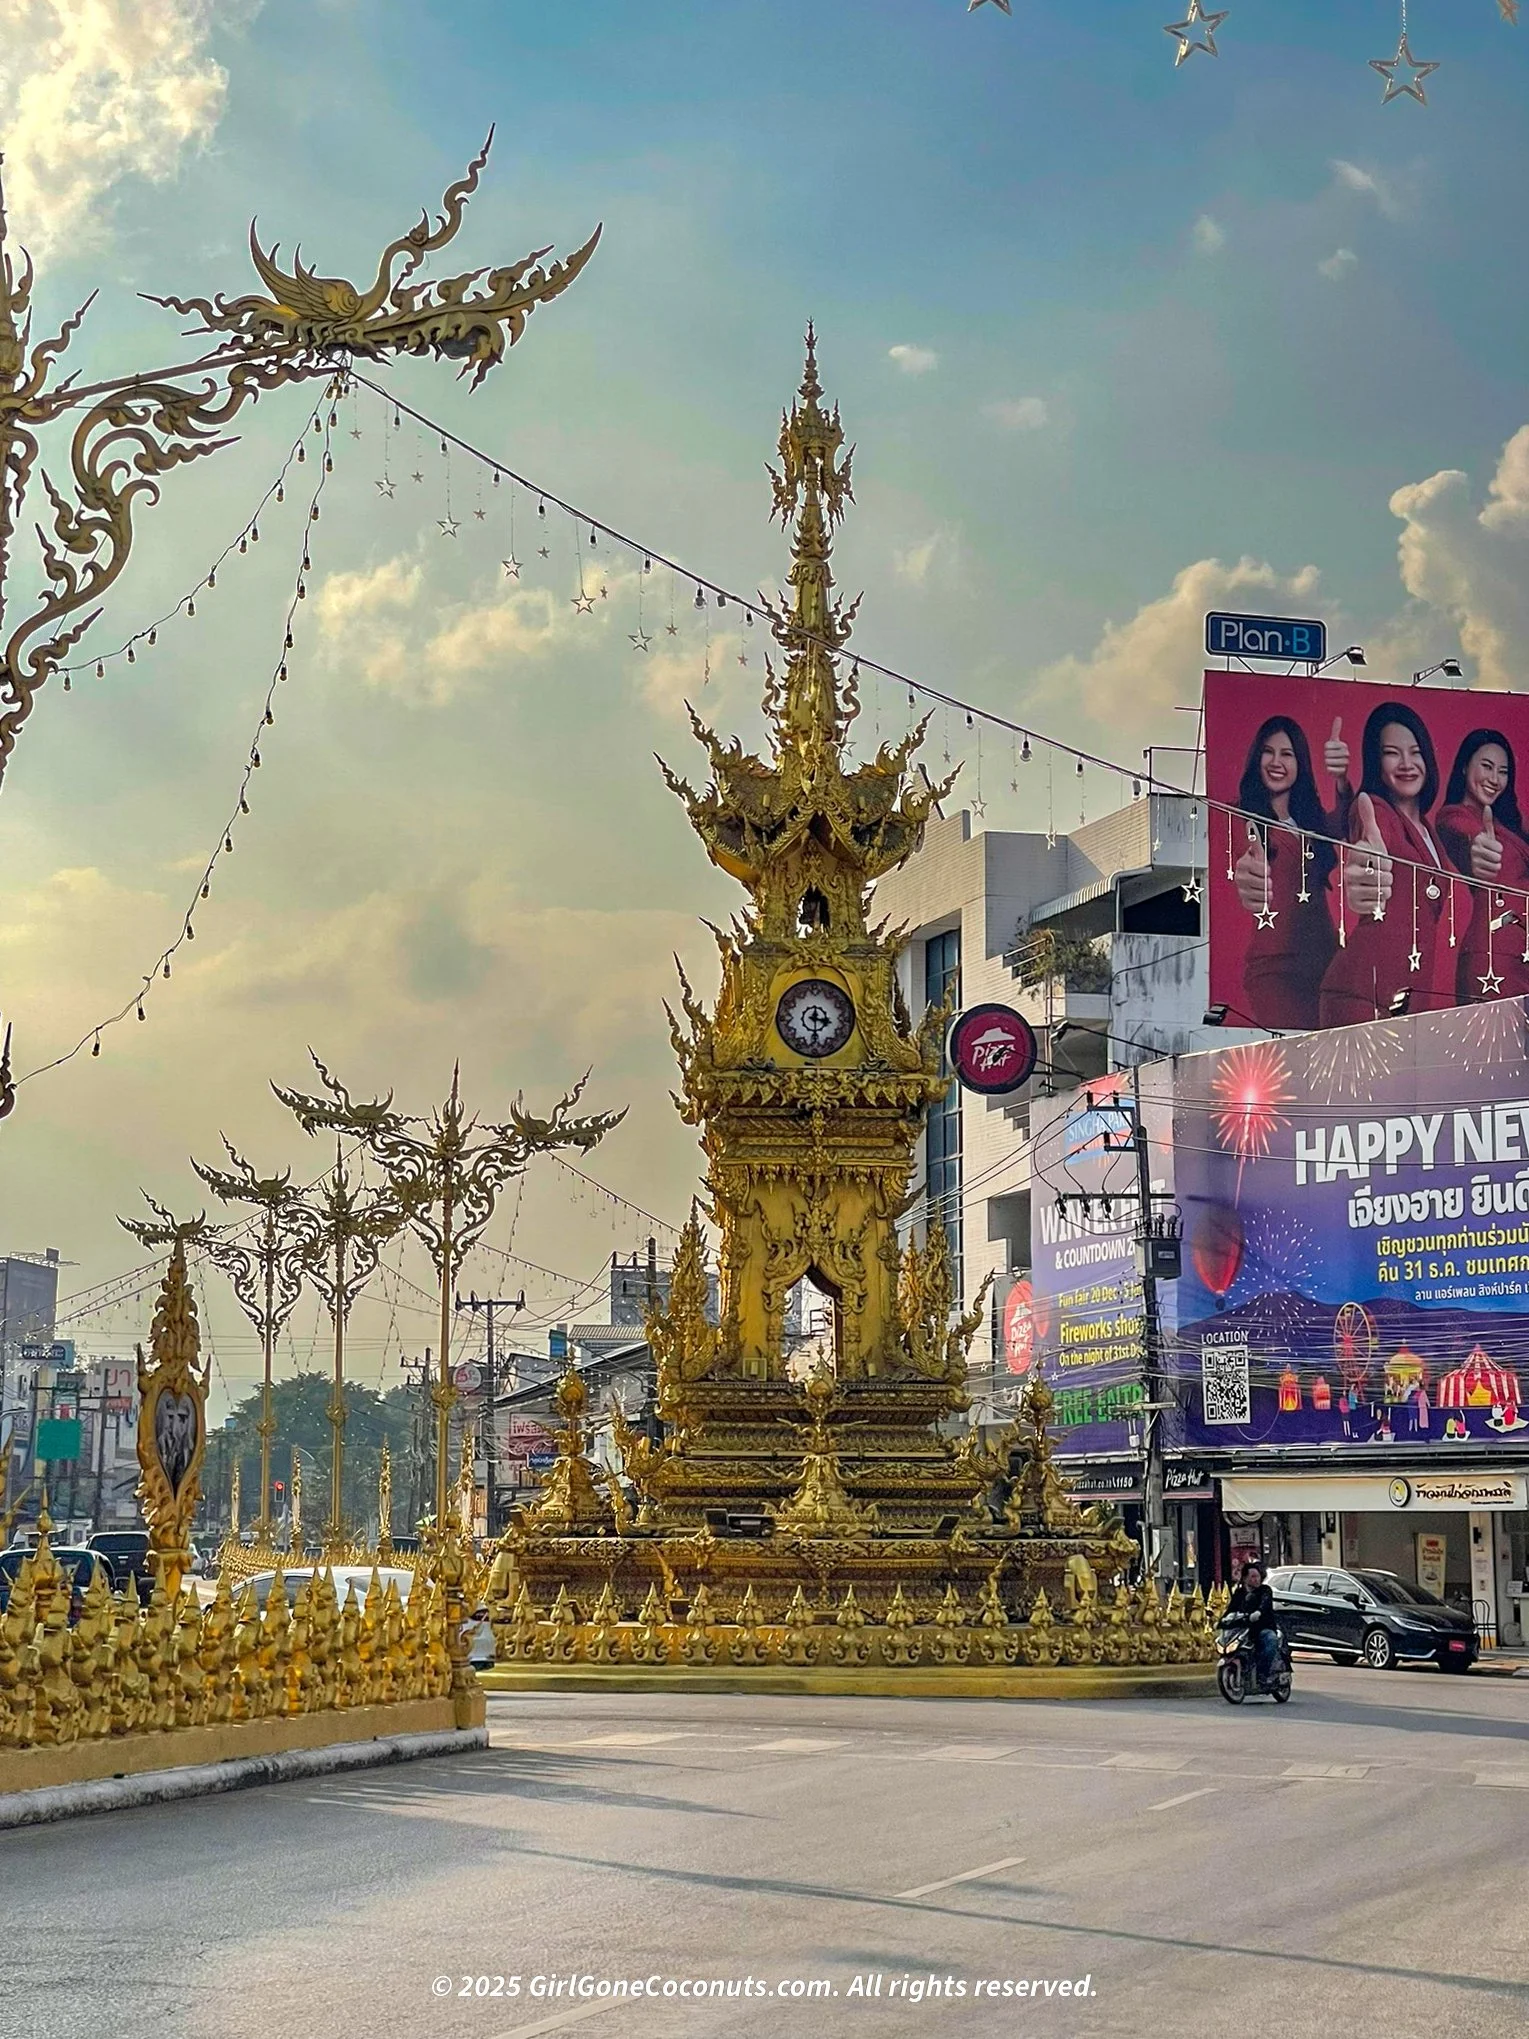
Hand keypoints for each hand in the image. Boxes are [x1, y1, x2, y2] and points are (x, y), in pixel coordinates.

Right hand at [1233, 825, 1269, 911]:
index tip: (1268, 870)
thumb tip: (1250, 823)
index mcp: (1242, 864)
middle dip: (1266, 883)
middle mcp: (1239, 877)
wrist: (1253, 878)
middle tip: (1269, 882)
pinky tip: (1264, 900)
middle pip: (1256, 883)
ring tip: (1269, 891)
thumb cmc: (1257, 865)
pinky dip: (1261, 905)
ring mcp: (1241, 890)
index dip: (1264, 870)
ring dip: (1265, 894)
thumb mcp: (1258, 853)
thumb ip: (1255, 840)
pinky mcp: (1244, 901)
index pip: (1255, 868)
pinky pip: (1252, 906)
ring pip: (1255, 895)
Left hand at [1324, 715, 1349, 782]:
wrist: (1341, 770)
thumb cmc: (1336, 754)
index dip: (1326, 749)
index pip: (1326, 745)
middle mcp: (1346, 753)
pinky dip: (1328, 770)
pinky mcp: (1343, 772)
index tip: (1331, 750)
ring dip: (1327, 764)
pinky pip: (1330, 770)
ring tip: (1332, 764)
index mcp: (1343, 745)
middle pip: (1326, 753)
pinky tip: (1332, 770)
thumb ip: (1336, 730)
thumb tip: (1338, 717)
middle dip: (1326, 757)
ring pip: (1327, 762)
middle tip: (1331, 758)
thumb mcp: (1335, 741)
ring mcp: (1345, 763)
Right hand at [1346, 793, 1392, 919]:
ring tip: (1377, 886)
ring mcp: (1351, 890)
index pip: (1380, 858)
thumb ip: (1368, 817)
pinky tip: (1373, 898)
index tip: (1378, 859)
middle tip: (1378, 874)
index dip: (1385, 860)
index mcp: (1353, 855)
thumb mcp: (1372, 838)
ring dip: (1386, 889)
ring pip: (1384, 889)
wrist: (1363, 887)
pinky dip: (1381, 902)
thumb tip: (1364, 795)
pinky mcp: (1355, 906)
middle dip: (1387, 875)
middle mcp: (1348, 873)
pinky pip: (1380, 903)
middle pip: (1384, 874)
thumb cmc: (1371, 861)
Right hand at [1471, 804, 1503, 882]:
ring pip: (1496, 867)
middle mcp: (1474, 851)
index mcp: (1478, 840)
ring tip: (1487, 861)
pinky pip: (1491, 874)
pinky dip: (1490, 873)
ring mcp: (1473, 862)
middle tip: (1490, 855)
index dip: (1498, 848)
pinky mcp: (1474, 873)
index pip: (1499, 848)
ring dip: (1494, 865)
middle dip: (1496, 857)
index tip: (1493, 847)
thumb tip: (1487, 806)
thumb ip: (1486, 820)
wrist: (1467, 859)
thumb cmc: (1479, 845)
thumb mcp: (1484, 833)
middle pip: (1498, 857)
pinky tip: (1485, 868)